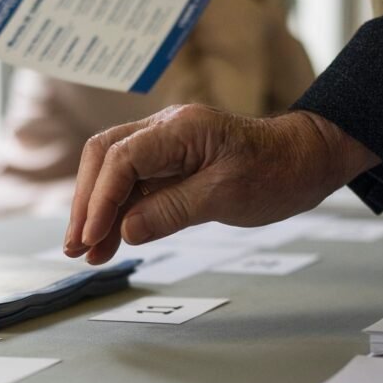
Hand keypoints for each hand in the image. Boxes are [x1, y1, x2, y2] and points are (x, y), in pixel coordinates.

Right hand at [64, 105, 379, 263]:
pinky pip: (133, 184)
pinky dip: (119, 212)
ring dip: (97, 210)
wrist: (306, 160)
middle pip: (104, 156)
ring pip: (113, 171)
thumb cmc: (276, 172)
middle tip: (76, 246)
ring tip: (86, 253)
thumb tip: (125, 230)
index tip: (90, 236)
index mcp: (180, 129)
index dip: (100, 199)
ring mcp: (165, 145)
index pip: (122, 158)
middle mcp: (165, 129)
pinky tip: (110, 241)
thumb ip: (172, 210)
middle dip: (86, 202)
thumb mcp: (227, 197)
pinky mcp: (170, 163)